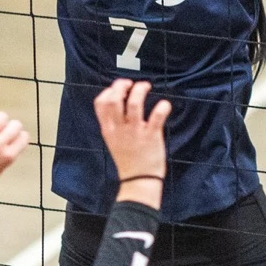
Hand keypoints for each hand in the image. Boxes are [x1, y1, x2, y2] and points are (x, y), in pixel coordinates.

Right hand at [95, 80, 170, 207]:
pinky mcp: (151, 136)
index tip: (120, 87)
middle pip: (114, 99)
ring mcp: (135, 132)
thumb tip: (119, 102)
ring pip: (134, 103)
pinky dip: (162, 107)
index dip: (109, 90)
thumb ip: (114, 123)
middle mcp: (119, 129)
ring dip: (140, 90)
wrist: (138, 180)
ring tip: (146, 86)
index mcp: (108, 129)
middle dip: (122, 86)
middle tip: (132, 84)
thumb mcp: (113, 140)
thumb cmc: (128, 159)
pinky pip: (156, 116)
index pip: (100, 103)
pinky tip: (165, 105)